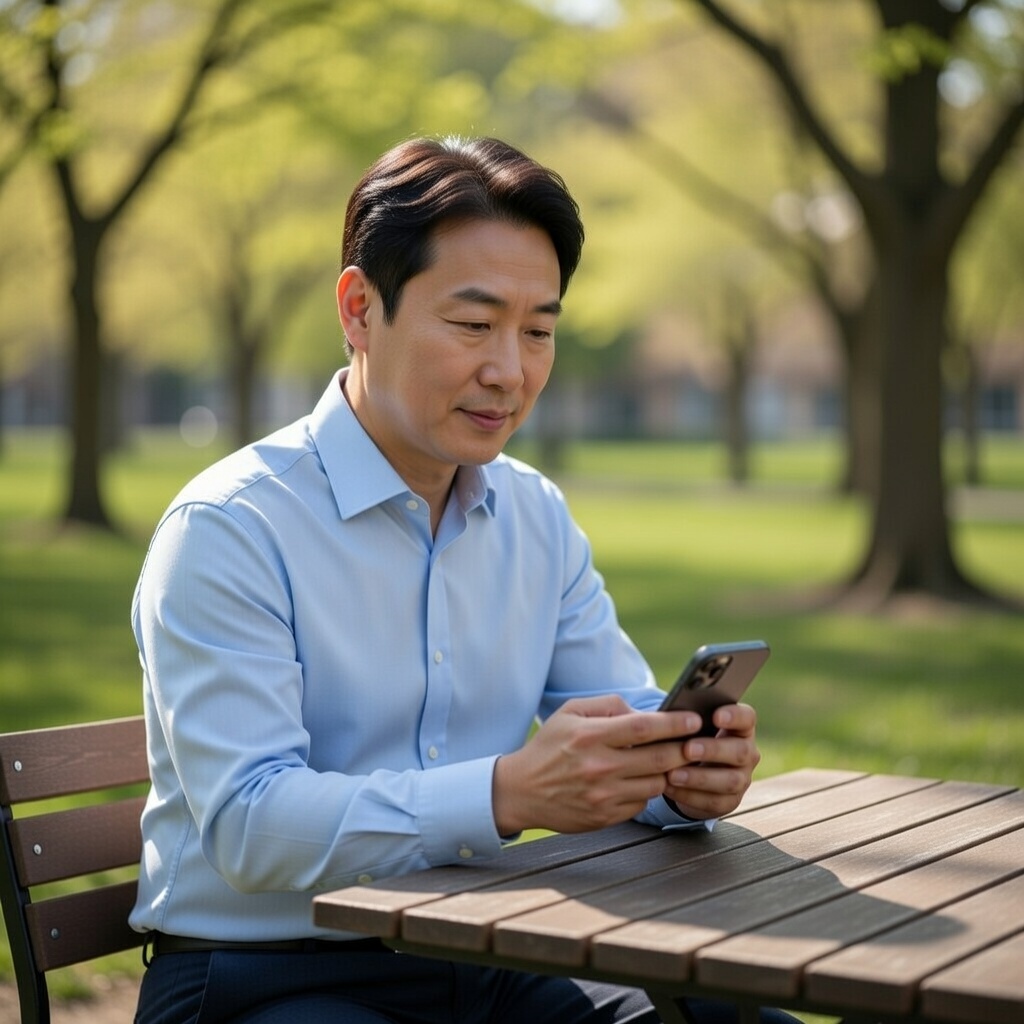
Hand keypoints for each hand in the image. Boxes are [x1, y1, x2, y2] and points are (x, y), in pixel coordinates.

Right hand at [492, 695, 699, 834]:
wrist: (522, 791)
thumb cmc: (550, 746)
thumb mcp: (570, 713)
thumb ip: (608, 705)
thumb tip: (643, 713)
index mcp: (590, 736)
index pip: (643, 727)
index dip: (674, 723)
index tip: (695, 719)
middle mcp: (598, 767)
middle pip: (659, 758)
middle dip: (684, 749)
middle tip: (697, 742)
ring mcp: (603, 795)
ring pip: (656, 784)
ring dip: (667, 772)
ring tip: (668, 761)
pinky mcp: (605, 817)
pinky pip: (641, 803)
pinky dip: (647, 791)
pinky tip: (640, 780)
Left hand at [662, 703, 760, 820]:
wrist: (693, 771)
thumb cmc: (690, 738)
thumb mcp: (691, 728)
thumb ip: (688, 721)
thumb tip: (670, 717)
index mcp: (740, 728)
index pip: (747, 718)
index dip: (734, 716)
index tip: (716, 716)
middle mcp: (747, 753)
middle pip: (741, 751)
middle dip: (713, 750)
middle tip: (688, 749)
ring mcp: (742, 779)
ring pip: (730, 781)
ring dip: (699, 778)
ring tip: (672, 774)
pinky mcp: (730, 802)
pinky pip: (714, 801)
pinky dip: (689, 795)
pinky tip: (670, 787)